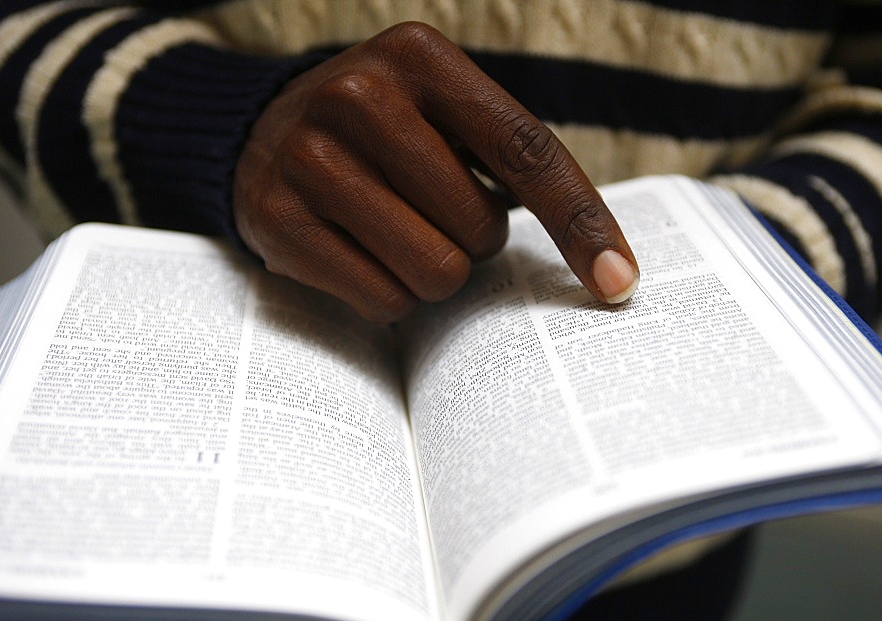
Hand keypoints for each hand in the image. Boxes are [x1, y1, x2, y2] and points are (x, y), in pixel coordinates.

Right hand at [233, 22, 637, 321]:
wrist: (261, 131)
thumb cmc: (385, 133)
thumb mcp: (444, 111)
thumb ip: (513, 159)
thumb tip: (607, 263)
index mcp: (420, 58)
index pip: (527, 151)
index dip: (581, 222)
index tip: (620, 280)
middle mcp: (358, 96)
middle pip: (480, 229)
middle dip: (473, 240)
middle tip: (433, 213)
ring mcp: (309, 158)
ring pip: (434, 272)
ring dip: (436, 274)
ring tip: (398, 233)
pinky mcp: (276, 218)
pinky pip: (383, 300)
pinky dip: (391, 296)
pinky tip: (361, 254)